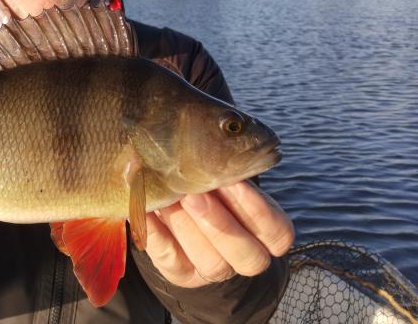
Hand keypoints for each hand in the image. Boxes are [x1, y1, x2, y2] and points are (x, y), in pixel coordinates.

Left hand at [144, 180, 293, 287]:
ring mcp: (214, 271)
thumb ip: (223, 174)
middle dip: (218, 223)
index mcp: (267, 236)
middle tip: (193, 194)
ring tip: (168, 198)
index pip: (277, 232)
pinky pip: (170, 258)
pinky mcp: (181, 273)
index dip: (256, 209)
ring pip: (211, 263)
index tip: (233, 181)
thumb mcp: (227, 182)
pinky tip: (146, 209)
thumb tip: (206, 151)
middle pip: (247, 255)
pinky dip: (156, 232)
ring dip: (186, 227)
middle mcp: (246, 259)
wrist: (186, 222)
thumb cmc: (214, 190)